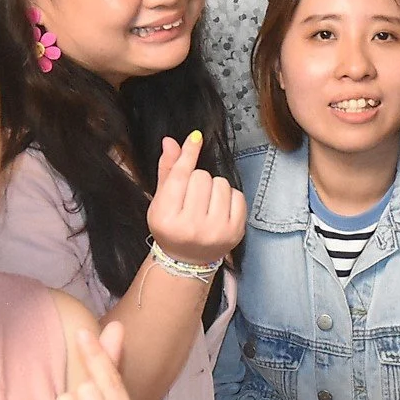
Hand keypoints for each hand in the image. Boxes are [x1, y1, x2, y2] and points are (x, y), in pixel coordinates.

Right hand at [147, 130, 245, 268]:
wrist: (187, 261)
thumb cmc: (172, 227)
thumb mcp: (161, 201)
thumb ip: (168, 170)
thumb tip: (170, 141)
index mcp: (166, 218)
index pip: (180, 177)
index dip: (188, 154)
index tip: (196, 138)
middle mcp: (191, 227)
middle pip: (201, 177)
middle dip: (198, 180)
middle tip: (193, 197)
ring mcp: (215, 232)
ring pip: (221, 183)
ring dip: (214, 187)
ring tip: (206, 203)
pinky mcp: (235, 233)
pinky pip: (237, 195)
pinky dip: (229, 197)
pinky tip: (219, 209)